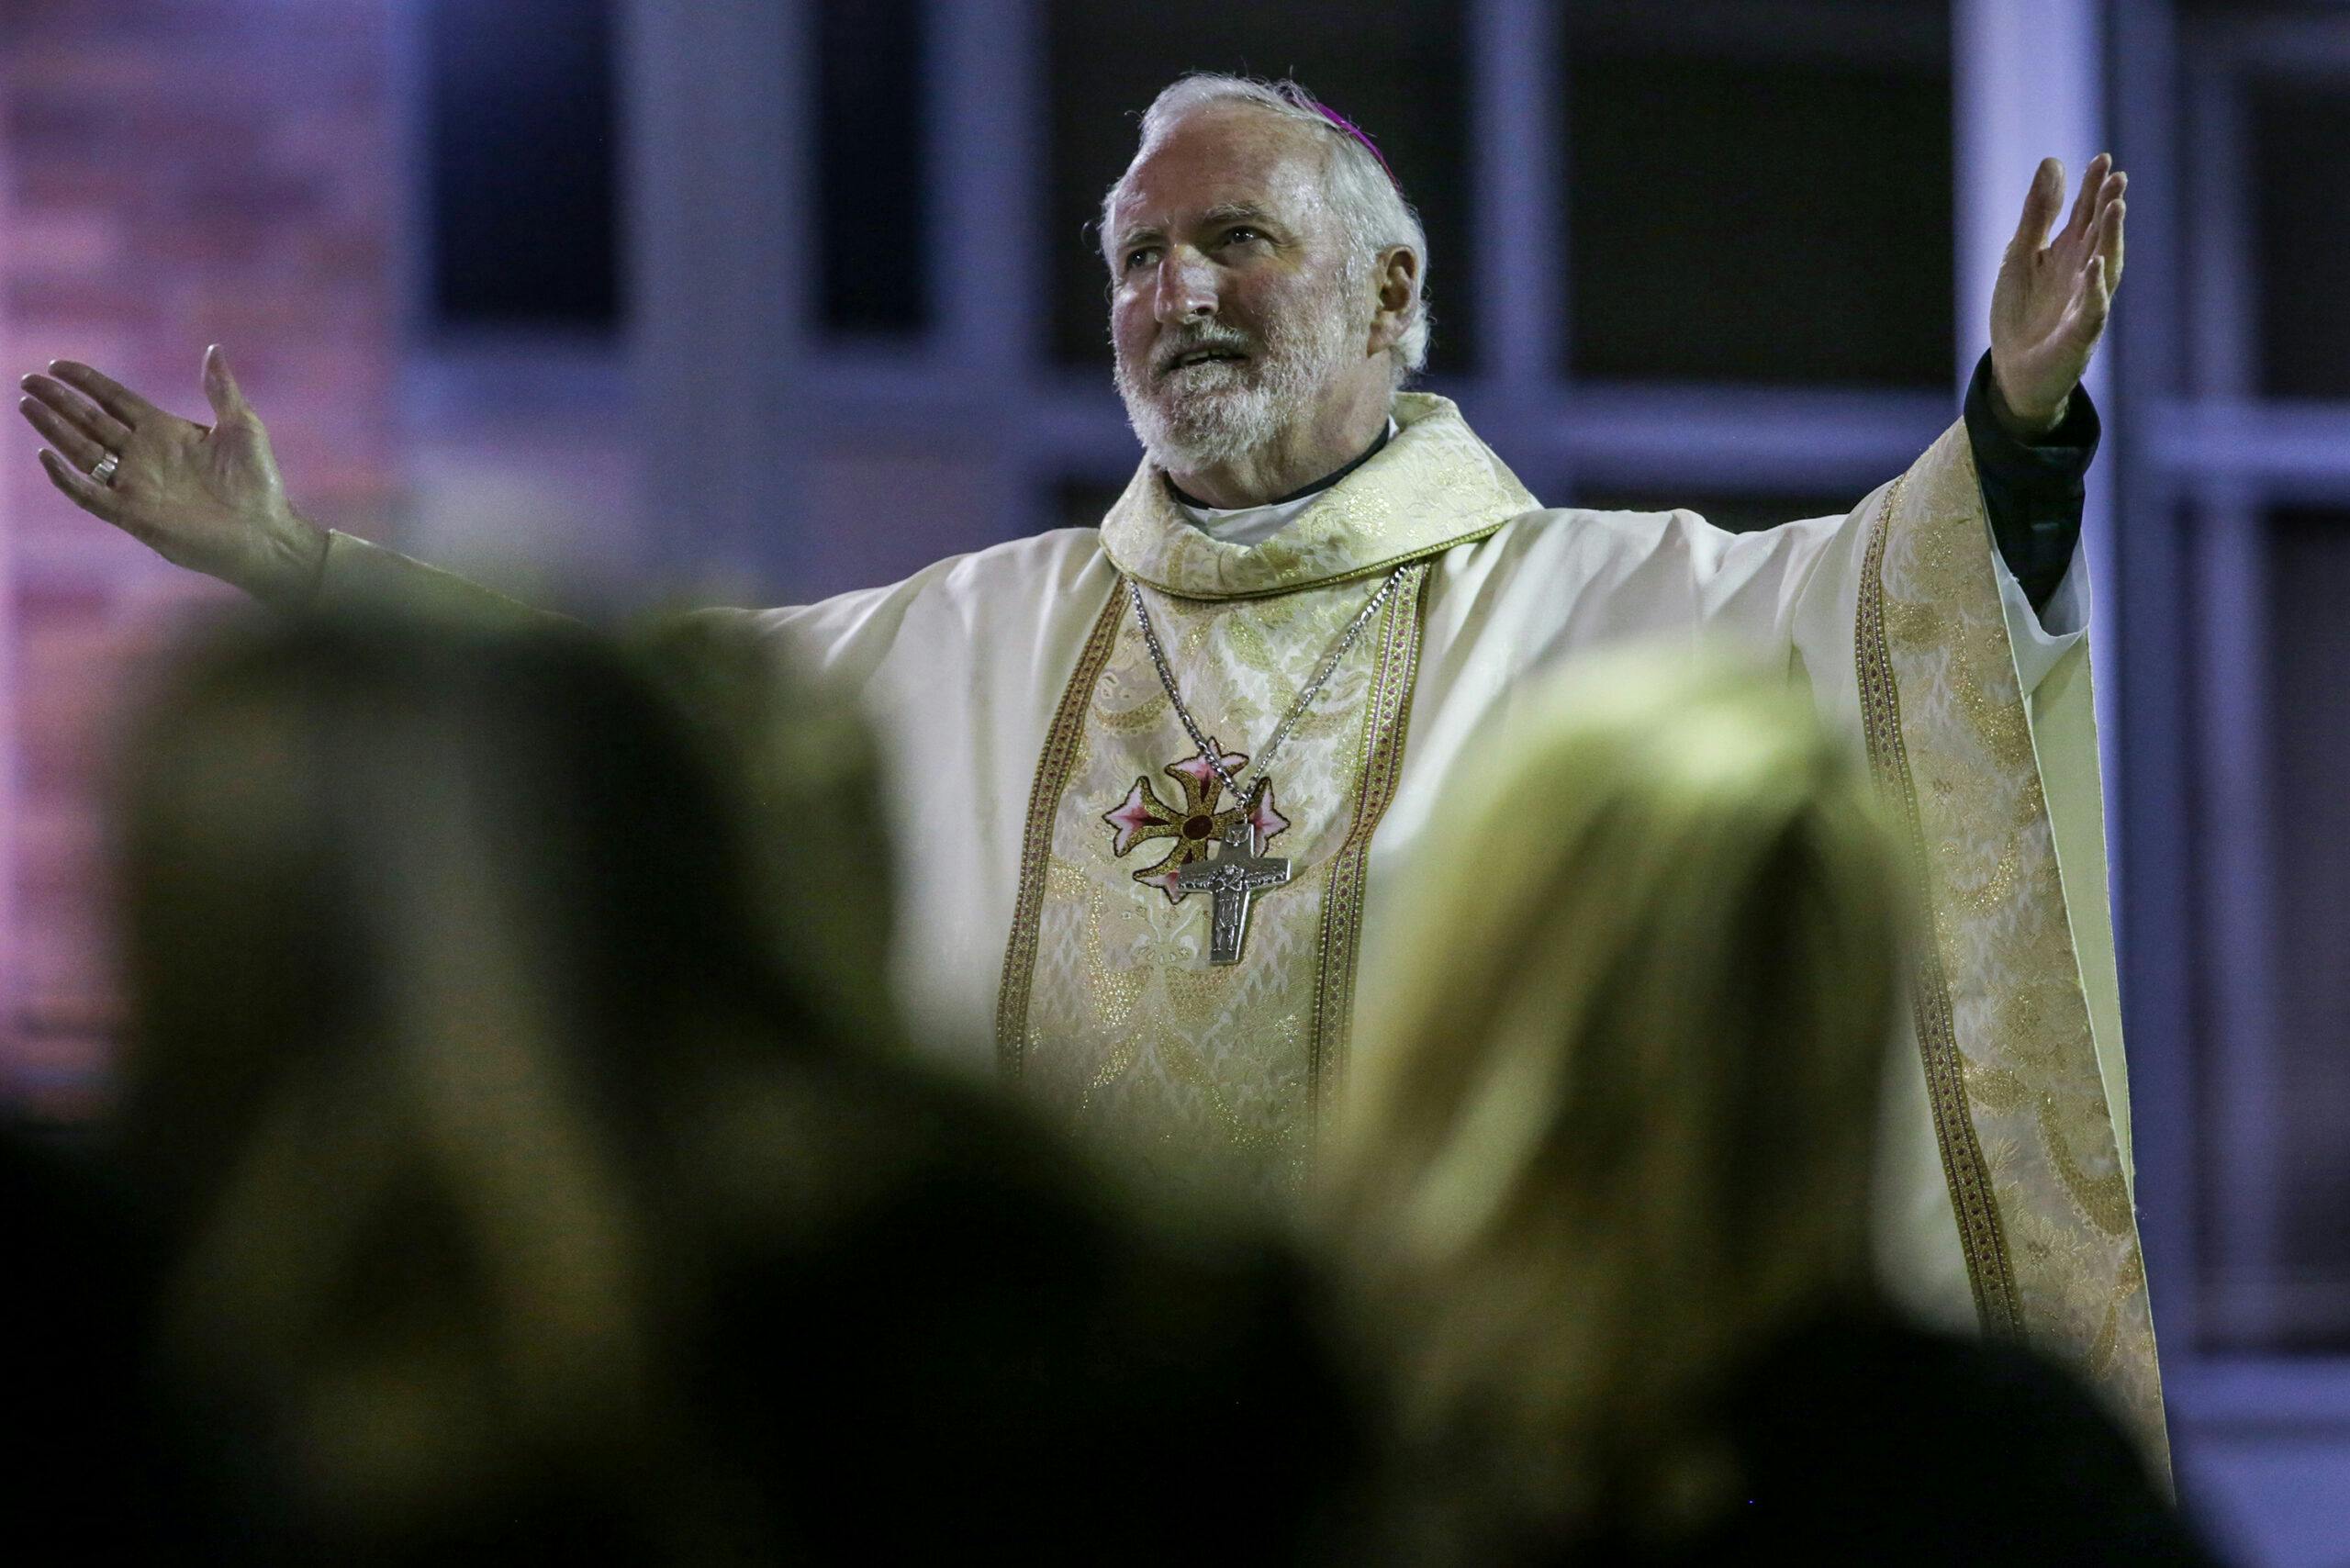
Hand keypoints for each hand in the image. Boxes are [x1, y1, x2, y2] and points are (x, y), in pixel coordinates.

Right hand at [18, 346, 325, 602]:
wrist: (266, 531)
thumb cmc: (258, 482)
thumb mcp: (242, 425)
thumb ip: (221, 389)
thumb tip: (213, 348)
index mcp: (163, 430)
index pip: (113, 399)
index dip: (86, 381)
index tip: (57, 364)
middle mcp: (143, 454)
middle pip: (90, 421)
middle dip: (58, 400)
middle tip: (28, 380)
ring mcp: (135, 484)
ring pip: (82, 451)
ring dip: (54, 429)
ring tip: (27, 405)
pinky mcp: (133, 514)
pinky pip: (89, 494)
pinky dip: (67, 477)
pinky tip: (47, 455)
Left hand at [1988, 154, 2125, 437]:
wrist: (2014, 372)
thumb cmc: (2020, 314)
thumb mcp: (2021, 257)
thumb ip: (2037, 215)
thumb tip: (2053, 162)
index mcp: (2068, 254)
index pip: (2085, 214)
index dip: (2093, 188)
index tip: (2102, 159)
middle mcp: (2083, 274)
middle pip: (2100, 234)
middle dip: (2108, 206)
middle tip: (2117, 177)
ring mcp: (2085, 303)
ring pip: (2106, 265)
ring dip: (2112, 237)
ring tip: (2115, 207)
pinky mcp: (2080, 334)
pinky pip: (2093, 308)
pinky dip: (2095, 287)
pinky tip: (2096, 265)